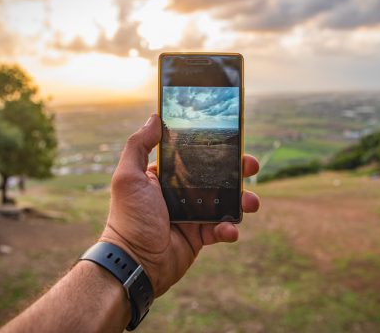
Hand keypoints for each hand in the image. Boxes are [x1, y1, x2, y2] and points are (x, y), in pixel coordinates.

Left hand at [100, 114, 260, 295]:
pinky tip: (229, 230)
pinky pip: (221, 229)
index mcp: (165, 177)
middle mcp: (180, 193)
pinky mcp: (200, 236)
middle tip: (251, 167)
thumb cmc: (129, 219)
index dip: (213, 148)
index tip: (233, 140)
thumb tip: (155, 117)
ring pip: (225, 202)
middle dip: (237, 171)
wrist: (135, 263)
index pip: (193, 156)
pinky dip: (229, 229)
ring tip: (251, 203)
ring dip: (242, 200)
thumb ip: (139, 145)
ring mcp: (192, 215)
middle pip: (216, 176)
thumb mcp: (128, 177)